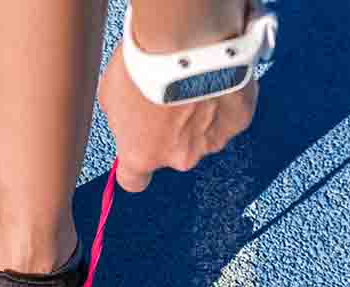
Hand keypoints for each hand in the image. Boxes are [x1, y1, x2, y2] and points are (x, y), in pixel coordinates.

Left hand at [97, 3, 257, 191]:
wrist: (187, 42)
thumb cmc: (143, 65)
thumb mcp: (110, 94)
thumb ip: (119, 118)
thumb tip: (126, 119)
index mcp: (142, 154)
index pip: (133, 181)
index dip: (133, 168)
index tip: (135, 153)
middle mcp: (179, 157)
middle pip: (172, 152)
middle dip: (169, 130)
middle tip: (165, 96)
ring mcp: (212, 141)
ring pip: (202, 134)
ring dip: (197, 114)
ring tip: (191, 81)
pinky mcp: (239, 121)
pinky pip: (228, 115)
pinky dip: (223, 101)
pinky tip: (214, 76)